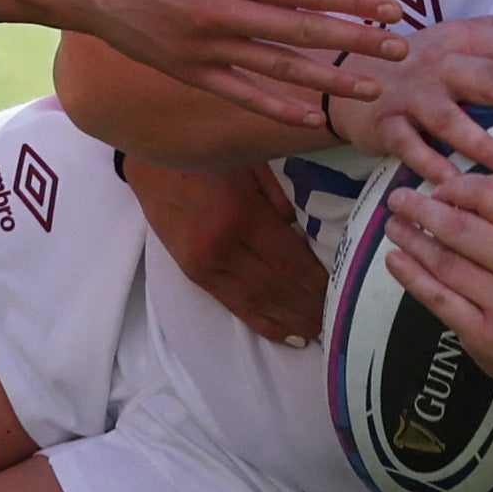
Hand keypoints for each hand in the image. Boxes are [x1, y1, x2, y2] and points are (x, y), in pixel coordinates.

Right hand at [57, 0, 406, 126]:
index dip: (353, 0)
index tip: (393, 8)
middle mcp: (221, 13)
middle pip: (303, 32)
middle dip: (357, 41)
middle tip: (402, 50)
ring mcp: (205, 47)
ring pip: (279, 68)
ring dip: (329, 80)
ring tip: (373, 88)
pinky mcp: (189, 71)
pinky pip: (239, 93)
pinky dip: (275, 106)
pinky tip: (309, 115)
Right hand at [127, 156, 325, 345]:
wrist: (149, 165)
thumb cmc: (206, 156)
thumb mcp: (251, 163)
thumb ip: (279, 201)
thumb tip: (303, 236)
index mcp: (241, 216)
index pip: (290, 261)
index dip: (318, 282)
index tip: (343, 292)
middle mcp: (222, 249)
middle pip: (277, 287)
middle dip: (310, 306)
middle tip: (339, 320)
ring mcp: (204, 267)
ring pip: (258, 302)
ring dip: (291, 320)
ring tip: (319, 333)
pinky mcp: (192, 275)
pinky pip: (234, 305)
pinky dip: (263, 322)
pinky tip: (286, 335)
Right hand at [322, 13, 492, 181]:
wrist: (351, 73)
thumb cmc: (428, 61)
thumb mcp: (467, 33)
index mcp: (468, 36)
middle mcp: (442, 61)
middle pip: (490, 77)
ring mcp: (413, 93)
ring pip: (450, 118)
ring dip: (481, 143)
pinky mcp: (387, 123)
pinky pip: (409, 148)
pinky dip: (431, 167)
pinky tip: (454, 187)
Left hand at [382, 171, 492, 391]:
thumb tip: (468, 195)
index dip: (457, 188)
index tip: (438, 189)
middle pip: (462, 229)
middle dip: (423, 209)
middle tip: (400, 200)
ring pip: (445, 262)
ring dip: (412, 239)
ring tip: (394, 226)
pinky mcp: (483, 334)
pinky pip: (439, 298)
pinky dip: (411, 276)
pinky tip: (395, 260)